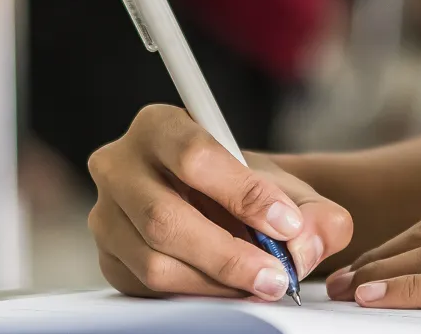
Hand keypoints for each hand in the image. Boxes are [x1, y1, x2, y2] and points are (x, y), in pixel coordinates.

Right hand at [89, 105, 352, 300]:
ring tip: (259, 283)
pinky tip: (229, 288)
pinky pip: (146, 286)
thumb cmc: (246, 191)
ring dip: (214, 282)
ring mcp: (106, 214)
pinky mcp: (109, 257)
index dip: (243, 194)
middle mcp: (120, 165)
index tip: (286, 224)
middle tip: (276, 275)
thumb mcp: (288, 189)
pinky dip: (195, 294)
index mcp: (159, 127)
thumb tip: (306, 241)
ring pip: (153, 260)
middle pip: (164, 217)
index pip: (194, 156)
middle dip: (229, 255)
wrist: (219, 208)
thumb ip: (314, 211)